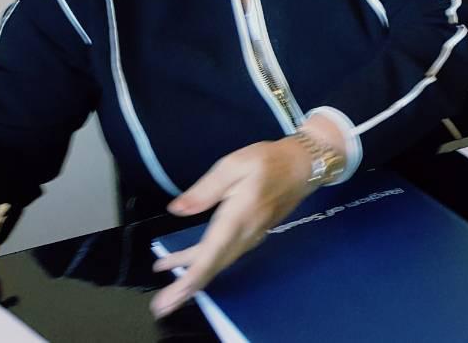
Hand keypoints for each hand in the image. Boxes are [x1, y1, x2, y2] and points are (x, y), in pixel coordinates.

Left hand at [149, 136, 314, 317]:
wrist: (305, 166)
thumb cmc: (270, 161)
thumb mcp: (235, 164)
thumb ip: (206, 188)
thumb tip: (177, 209)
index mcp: (238, 216)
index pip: (212, 254)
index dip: (190, 278)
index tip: (171, 296)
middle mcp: (245, 233)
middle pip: (214, 266)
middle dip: (187, 288)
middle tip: (162, 306)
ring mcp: (251, 235)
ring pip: (219, 263)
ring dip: (193, 278)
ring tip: (168, 286)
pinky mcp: (252, 233)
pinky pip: (225, 255)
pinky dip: (204, 264)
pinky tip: (186, 262)